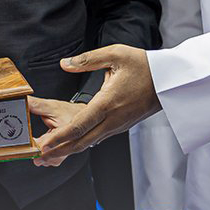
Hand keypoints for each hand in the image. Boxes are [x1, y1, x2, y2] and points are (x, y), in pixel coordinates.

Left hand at [33, 45, 158, 165]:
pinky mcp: (121, 125)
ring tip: (50, 150)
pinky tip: (71, 142)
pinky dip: (82, 142)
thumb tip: (64, 64)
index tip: (44, 144)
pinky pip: (98, 137)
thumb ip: (87, 59)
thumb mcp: (115, 54)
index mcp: (108, 103)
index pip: (79, 125)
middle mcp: (112, 119)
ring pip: (90, 141)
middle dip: (59, 149)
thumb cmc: (144, 66)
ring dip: (69, 147)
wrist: (170, 81)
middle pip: (82, 141)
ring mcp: (118, 125)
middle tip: (39, 155)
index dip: (59, 137)